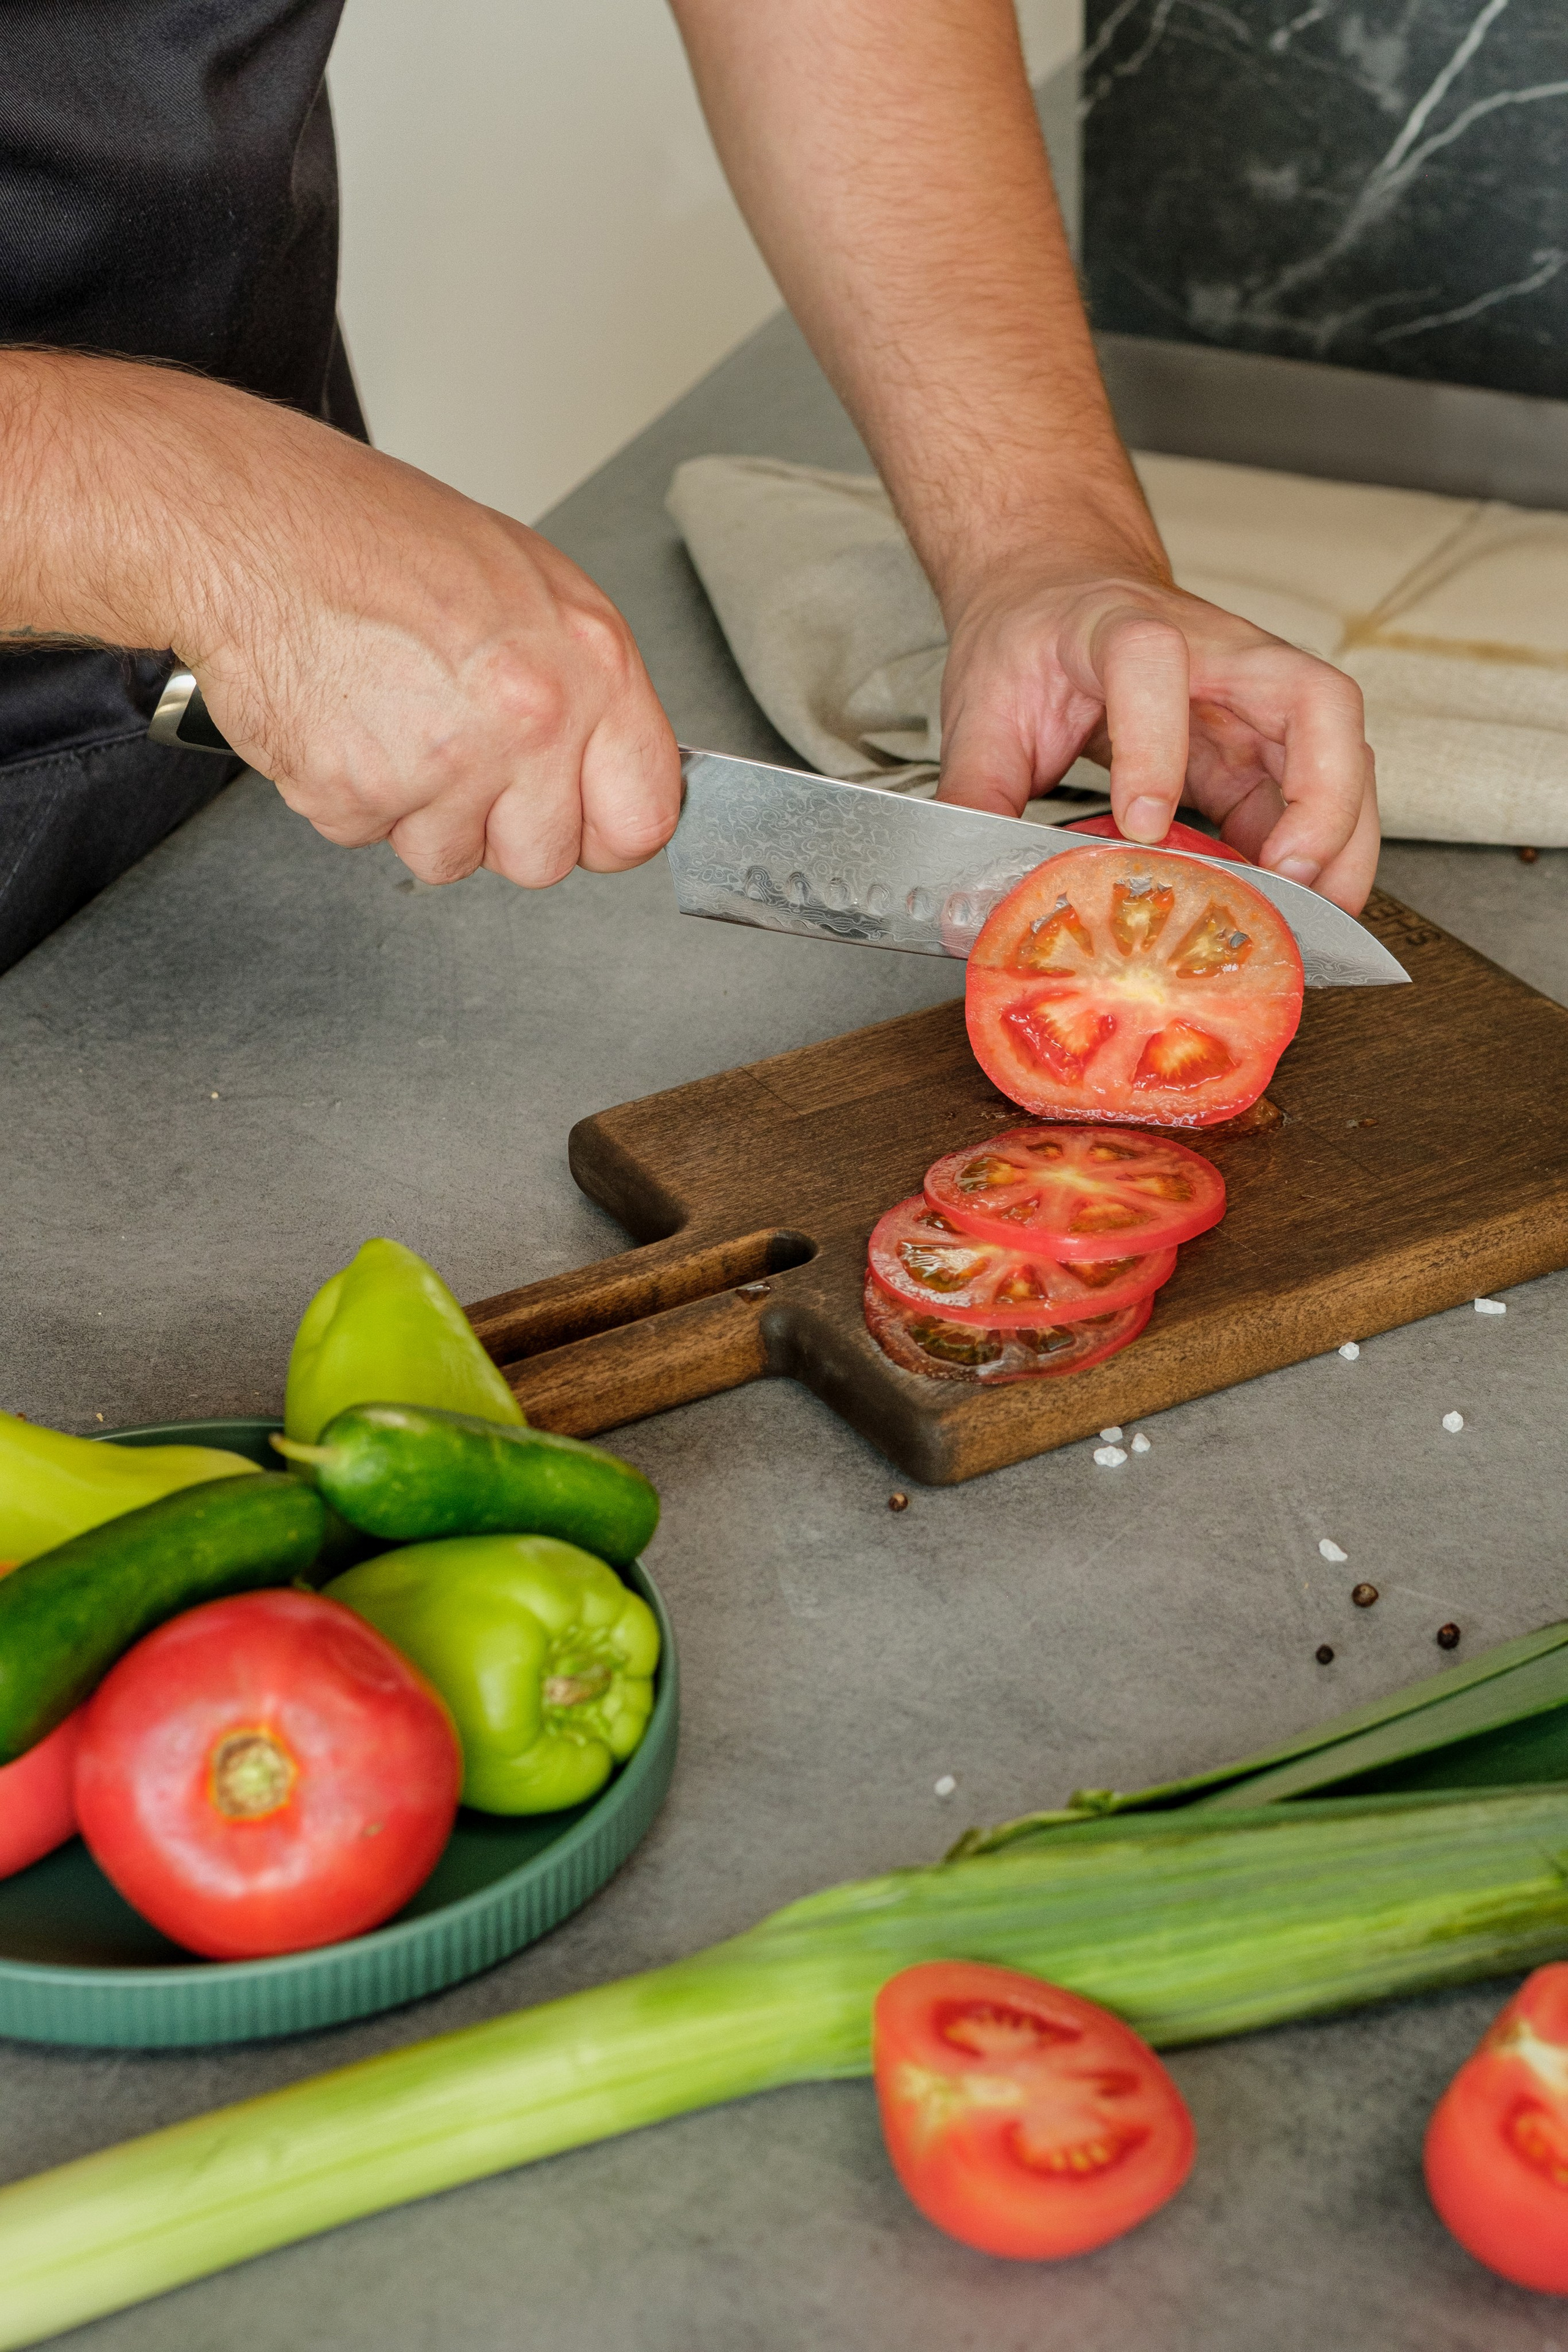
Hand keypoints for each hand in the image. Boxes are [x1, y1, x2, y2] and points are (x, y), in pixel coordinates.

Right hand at [187, 417, 679, 886]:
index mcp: (587, 666)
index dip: (609, 830)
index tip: (586, 820)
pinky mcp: (357, 796)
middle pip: (545, 860)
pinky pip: (372, 838)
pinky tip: (347, 721)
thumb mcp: (528, 585)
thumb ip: (584, 687)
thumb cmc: (379, 538)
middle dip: (504, 827)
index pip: (642, 816)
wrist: (253, 525)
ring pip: (452, 860)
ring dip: (422, 813)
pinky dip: (353, 794)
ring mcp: (442, 767)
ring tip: (395, 720)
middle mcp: (527, 723)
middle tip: (465, 754)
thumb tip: (611, 762)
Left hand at [935, 564, 1378, 913]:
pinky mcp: (1263, 738)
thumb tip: (964, 902)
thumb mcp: (982, 713)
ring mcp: (1252, 693)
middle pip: (1311, 696)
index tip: (1141, 825)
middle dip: (1320, 793)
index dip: (1156, 744)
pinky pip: (1317, 786)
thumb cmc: (1029, 640)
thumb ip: (973, 800)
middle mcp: (1213, 651)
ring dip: (1344, 829)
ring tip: (1322, 911)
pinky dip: (1324, 845)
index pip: (1155, 665)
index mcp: (1119, 627)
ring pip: (1339, 745)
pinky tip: (1302, 904)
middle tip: (1292, 877)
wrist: (1057, 588)